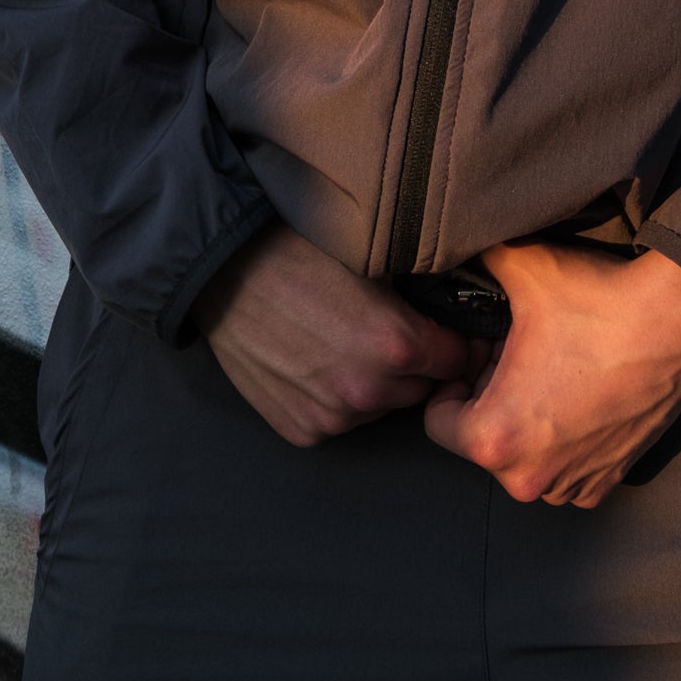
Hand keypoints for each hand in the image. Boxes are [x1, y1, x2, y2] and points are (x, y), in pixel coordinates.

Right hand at [193, 225, 476, 445]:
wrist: (223, 271)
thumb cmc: (298, 250)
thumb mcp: (374, 258)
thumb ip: (418, 294)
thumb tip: (453, 304)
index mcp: (396, 344)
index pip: (457, 359)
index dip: (454, 341)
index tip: (445, 330)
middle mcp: (368, 392)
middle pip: (421, 388)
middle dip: (415, 364)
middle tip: (389, 332)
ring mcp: (332, 418)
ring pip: (379, 407)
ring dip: (375, 385)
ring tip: (344, 342)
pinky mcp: (300, 430)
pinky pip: (338, 419)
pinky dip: (335, 399)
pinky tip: (315, 362)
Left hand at [423, 241, 680, 507]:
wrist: (680, 322)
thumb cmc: (597, 301)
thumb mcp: (519, 268)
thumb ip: (472, 263)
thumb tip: (453, 249)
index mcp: (493, 439)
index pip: (437, 420)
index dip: (456, 377)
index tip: (487, 349)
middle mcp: (528, 480)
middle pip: (482, 438)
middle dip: (492, 397)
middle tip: (523, 352)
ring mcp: (572, 487)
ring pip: (523, 455)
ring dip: (530, 421)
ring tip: (558, 371)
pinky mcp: (608, 483)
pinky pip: (565, 468)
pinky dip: (567, 440)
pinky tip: (586, 394)